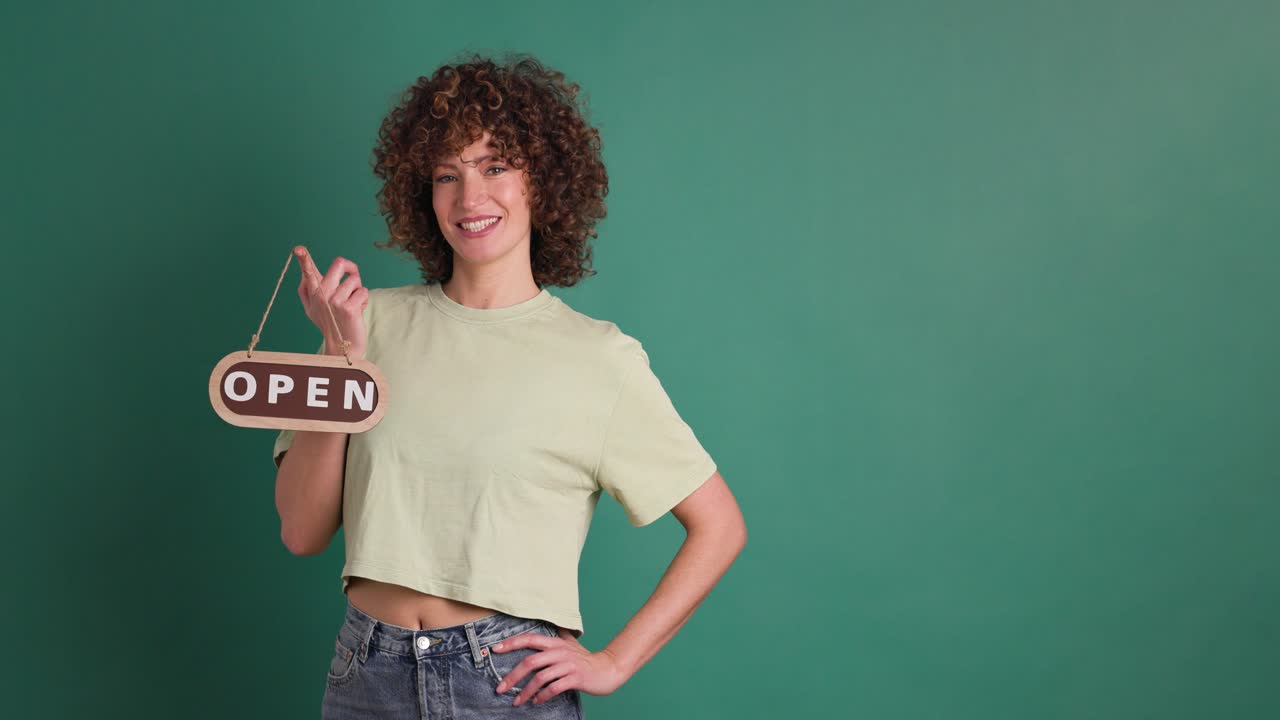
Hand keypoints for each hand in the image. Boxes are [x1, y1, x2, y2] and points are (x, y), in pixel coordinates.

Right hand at [293, 245, 367, 359]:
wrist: (342, 345)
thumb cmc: (329, 322)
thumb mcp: (312, 307)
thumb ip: (308, 289)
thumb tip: (305, 273)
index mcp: (313, 292)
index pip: (308, 272)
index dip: (304, 259)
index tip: (298, 249)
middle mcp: (322, 295)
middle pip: (339, 264)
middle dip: (351, 269)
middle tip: (352, 279)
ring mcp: (335, 301)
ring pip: (355, 280)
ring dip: (357, 291)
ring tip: (352, 304)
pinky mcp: (349, 308)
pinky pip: (363, 292)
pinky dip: (363, 300)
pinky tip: (357, 311)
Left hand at [493, 626, 628, 705]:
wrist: (608, 669)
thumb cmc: (586, 658)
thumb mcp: (571, 643)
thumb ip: (560, 635)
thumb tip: (552, 624)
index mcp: (556, 643)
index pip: (530, 639)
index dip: (512, 643)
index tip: (495, 649)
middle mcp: (560, 652)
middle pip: (530, 661)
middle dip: (512, 676)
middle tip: (500, 688)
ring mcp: (568, 665)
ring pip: (540, 677)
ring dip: (525, 691)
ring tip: (517, 701)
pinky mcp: (575, 678)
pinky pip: (554, 688)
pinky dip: (543, 696)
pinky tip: (537, 701)